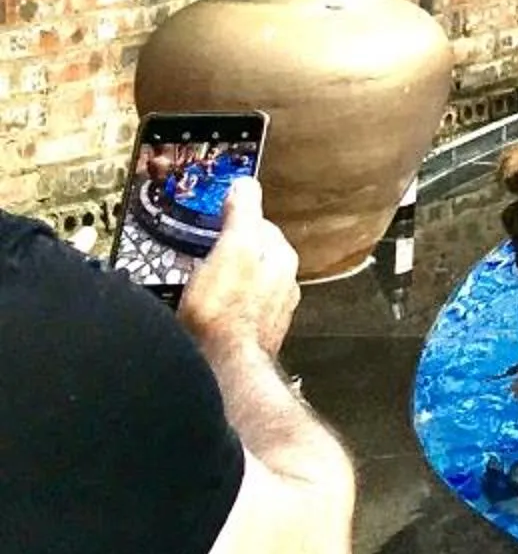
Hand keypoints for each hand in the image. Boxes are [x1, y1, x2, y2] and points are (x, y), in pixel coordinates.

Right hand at [178, 176, 299, 357]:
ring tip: (198, 282)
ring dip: (226, 280)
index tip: (216, 218)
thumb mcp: (233, 249)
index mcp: (282, 259)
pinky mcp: (251, 337)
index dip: (237, 219)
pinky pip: (236, 310)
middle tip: (202, 251)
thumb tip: (246, 183)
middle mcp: (284, 286)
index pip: (262, 225)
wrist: (221, 370)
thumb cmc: (225, 310)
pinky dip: (222, 305)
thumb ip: (243, 215)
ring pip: (247, 284)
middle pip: (256, 255)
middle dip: (232, 250)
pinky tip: (203, 312)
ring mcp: (269, 314)